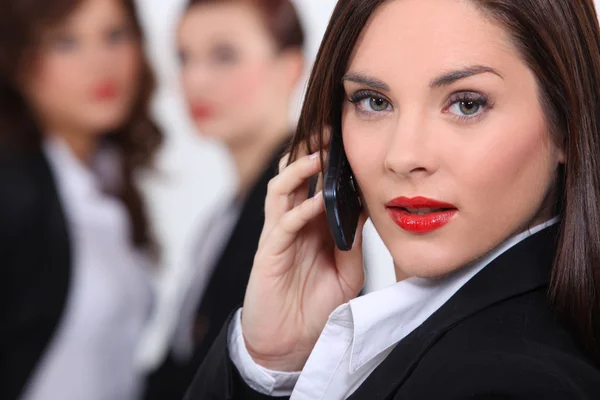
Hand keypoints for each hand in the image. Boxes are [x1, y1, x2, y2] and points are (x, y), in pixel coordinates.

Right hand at [241, 141, 366, 371]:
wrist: (289, 345)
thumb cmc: (316, 308)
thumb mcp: (347, 273)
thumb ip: (353, 243)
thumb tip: (367, 211)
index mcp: (313, 226)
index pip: (319, 184)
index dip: (332, 162)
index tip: (350, 140)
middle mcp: (294, 225)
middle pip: (296, 177)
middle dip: (310, 152)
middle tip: (329, 131)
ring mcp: (279, 237)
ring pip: (281, 190)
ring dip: (298, 171)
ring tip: (318, 155)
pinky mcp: (268, 254)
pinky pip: (282, 224)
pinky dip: (299, 210)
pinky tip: (316, 203)